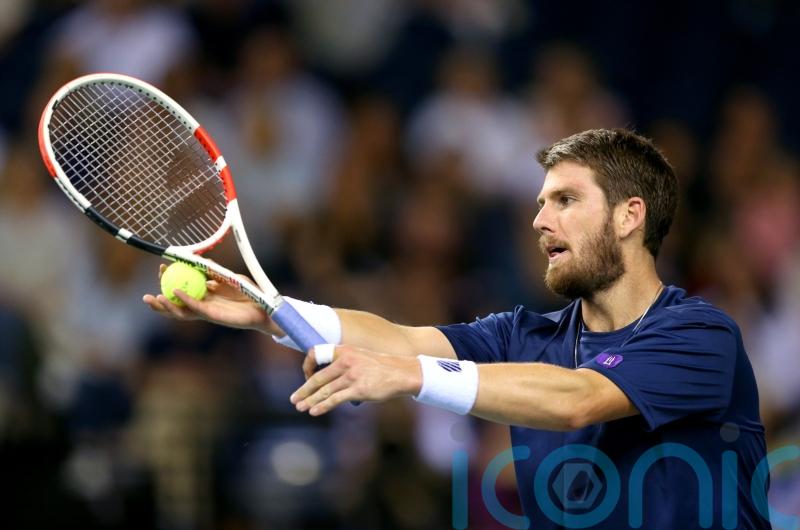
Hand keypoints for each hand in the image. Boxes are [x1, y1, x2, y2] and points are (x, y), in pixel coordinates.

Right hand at [142, 264, 279, 333]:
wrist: (264, 305)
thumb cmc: (249, 293)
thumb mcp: (229, 278)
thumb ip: (214, 272)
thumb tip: (201, 262)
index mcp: (205, 297)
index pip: (181, 291)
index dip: (169, 282)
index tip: (161, 268)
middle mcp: (203, 307)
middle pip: (176, 307)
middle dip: (160, 302)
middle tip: (146, 293)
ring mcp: (207, 312)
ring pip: (181, 312)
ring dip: (165, 306)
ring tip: (153, 298)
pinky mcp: (214, 316)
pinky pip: (195, 308)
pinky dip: (184, 300)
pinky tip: (174, 293)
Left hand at [290, 345, 421, 415]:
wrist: (401, 372)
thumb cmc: (379, 367)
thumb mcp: (359, 356)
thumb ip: (342, 363)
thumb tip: (325, 377)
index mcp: (344, 350)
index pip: (316, 353)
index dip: (307, 366)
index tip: (305, 376)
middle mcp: (345, 361)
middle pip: (318, 377)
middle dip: (304, 390)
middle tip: (294, 399)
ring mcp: (352, 376)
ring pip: (324, 390)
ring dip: (310, 400)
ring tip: (300, 407)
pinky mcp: (358, 390)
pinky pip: (335, 399)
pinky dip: (322, 406)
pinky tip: (314, 411)